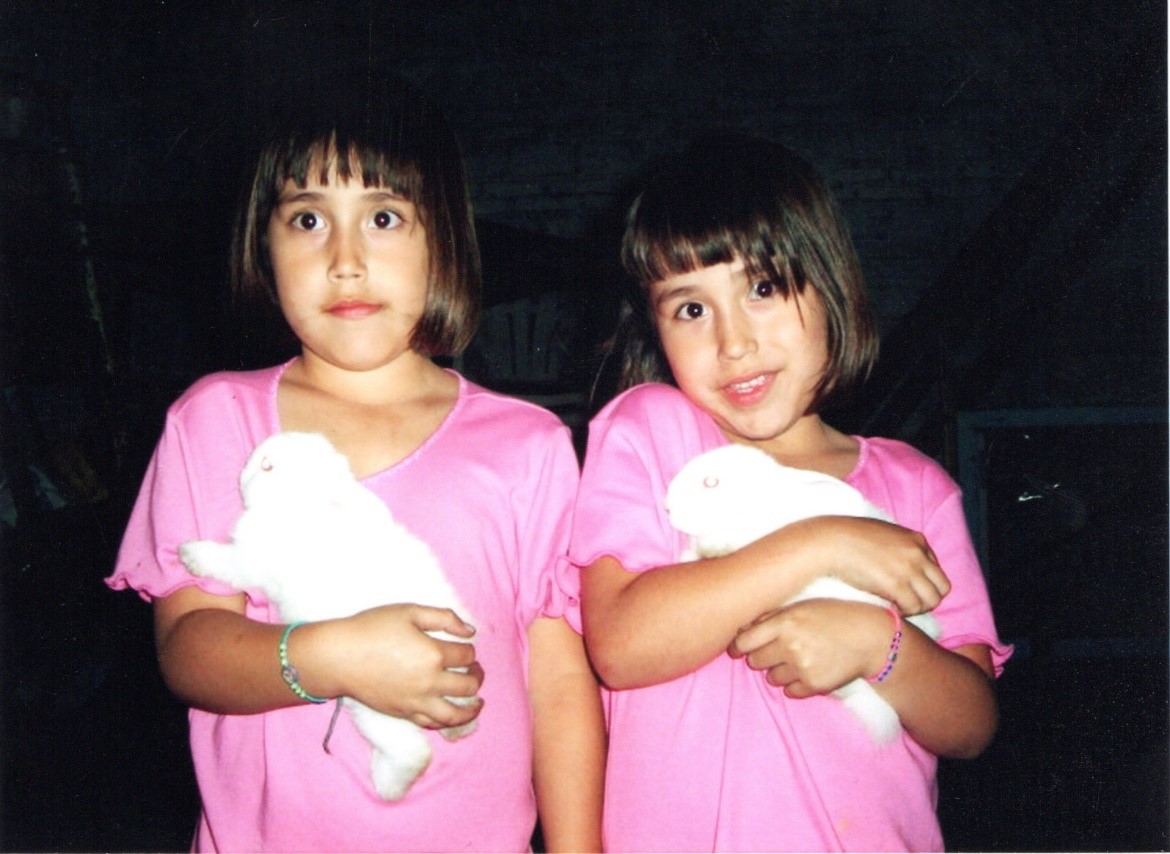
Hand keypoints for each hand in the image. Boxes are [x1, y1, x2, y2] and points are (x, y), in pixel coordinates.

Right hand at [321, 604, 484, 729]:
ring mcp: (416, 702)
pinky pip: (432, 723)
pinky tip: (451, 714)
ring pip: (454, 714)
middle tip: (476, 670)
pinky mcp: (403, 713)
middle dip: (476, 676)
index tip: (464, 645)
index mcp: (433, 654)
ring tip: (478, 703)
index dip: (469, 649)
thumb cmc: (372, 628)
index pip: (466, 655)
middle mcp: (429, 682)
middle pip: (467, 685)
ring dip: (471, 709)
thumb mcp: (410, 611)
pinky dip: (447, 721)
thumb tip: (470, 631)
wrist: (339, 656)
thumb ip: (444, 618)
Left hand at [728, 599, 890, 696]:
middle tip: (777, 650)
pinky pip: (790, 692)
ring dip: (779, 671)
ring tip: (798, 659)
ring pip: (772, 678)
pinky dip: (795, 684)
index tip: (740, 648)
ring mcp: (802, 668)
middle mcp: (790, 646)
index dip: (738, 646)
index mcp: (784, 622)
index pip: (743, 642)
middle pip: (755, 661)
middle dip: (761, 657)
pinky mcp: (814, 686)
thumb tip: (741, 630)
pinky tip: (808, 671)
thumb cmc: (835, 616)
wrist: (871, 639)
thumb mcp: (802, 606)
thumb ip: (771, 617)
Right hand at [784, 516, 949, 614]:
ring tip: (897, 607)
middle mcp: (918, 553)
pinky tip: (889, 607)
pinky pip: (913, 607)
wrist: (831, 542)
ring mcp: (909, 569)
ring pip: (931, 601)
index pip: (936, 570)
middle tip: (907, 603)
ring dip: (916, 608)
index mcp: (917, 539)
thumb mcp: (883, 535)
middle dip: (927, 598)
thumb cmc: (849, 538)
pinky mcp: (896, 584)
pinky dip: (904, 612)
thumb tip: (903, 568)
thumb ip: (900, 549)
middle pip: (941, 587)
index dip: (923, 584)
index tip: (907, 590)